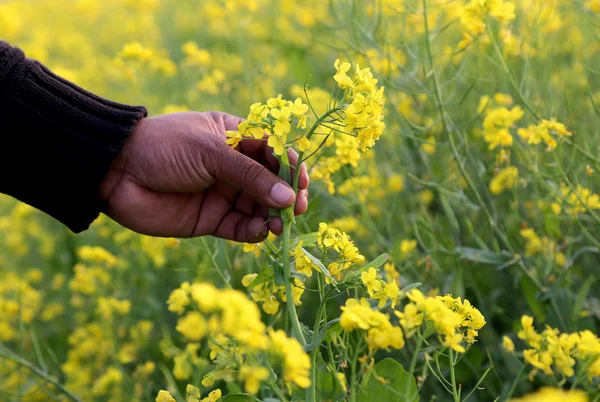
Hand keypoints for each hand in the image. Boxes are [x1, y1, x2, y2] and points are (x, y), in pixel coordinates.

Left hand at [99, 112, 308, 241]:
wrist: (115, 172)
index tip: (303, 182)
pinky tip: (260, 232)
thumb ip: (250, 175)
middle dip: (287, 196)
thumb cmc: (165, 147)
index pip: (274, 151)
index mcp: (235, 138)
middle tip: (298, 209)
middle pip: (272, 182)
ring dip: (273, 217)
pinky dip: (254, 232)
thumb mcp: (211, 152)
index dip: (291, 166)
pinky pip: (240, 228)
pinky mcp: (211, 220)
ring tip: (279, 225)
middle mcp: (233, 167)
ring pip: (260, 208)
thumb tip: (288, 198)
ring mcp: (223, 194)